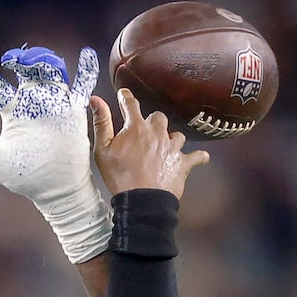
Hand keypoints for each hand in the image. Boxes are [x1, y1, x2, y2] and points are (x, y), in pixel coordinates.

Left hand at [0, 46, 112, 263]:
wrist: (55, 191)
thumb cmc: (25, 178)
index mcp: (11, 110)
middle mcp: (32, 102)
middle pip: (26, 70)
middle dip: (20, 59)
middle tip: (12, 59)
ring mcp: (54, 104)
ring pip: (51, 72)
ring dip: (45, 61)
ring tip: (37, 62)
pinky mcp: (74, 111)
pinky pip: (83, 85)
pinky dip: (87, 69)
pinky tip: (87, 54)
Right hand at [89, 88, 207, 201]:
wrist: (143, 202)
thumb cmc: (120, 177)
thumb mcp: (102, 150)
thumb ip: (101, 123)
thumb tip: (95, 99)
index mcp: (137, 128)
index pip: (131, 104)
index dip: (126, 98)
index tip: (124, 94)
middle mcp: (158, 133)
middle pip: (158, 117)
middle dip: (152, 121)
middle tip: (145, 131)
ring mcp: (173, 148)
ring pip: (177, 134)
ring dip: (171, 137)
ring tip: (166, 145)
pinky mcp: (183, 163)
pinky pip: (197, 156)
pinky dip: (198, 157)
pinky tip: (201, 157)